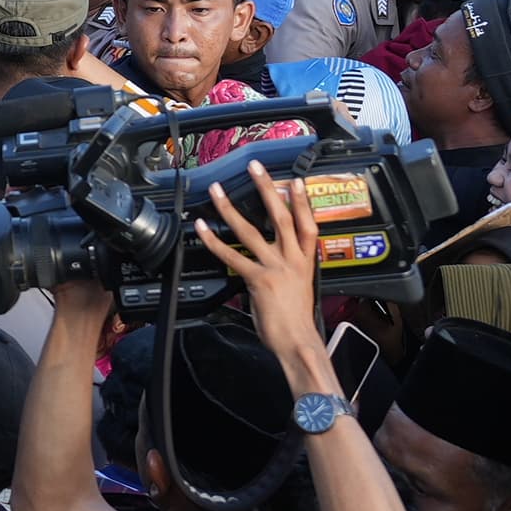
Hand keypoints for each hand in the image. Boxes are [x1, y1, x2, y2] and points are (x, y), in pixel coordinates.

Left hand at [195, 173, 325, 359]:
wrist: (298, 342)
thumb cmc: (297, 321)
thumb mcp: (301, 288)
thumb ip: (290, 269)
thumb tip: (276, 261)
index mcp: (305, 261)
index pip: (308, 224)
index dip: (302, 202)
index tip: (294, 181)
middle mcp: (292, 260)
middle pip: (281, 217)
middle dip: (267, 189)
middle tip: (256, 167)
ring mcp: (275, 268)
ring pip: (251, 231)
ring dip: (230, 208)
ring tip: (216, 191)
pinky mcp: (258, 279)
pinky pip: (232, 255)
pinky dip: (214, 241)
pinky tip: (202, 228)